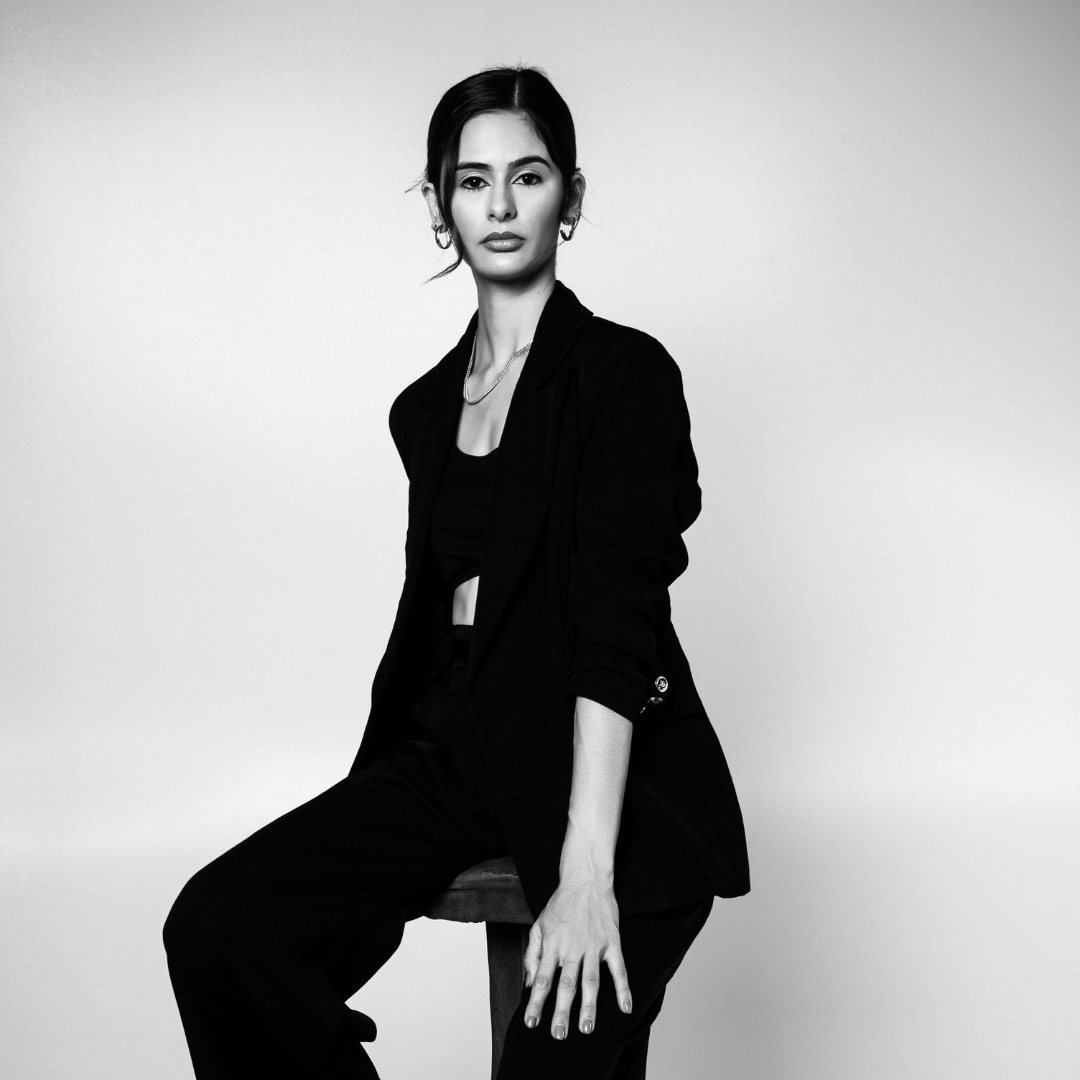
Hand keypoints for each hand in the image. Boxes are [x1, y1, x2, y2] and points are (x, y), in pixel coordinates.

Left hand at [522, 874, 631, 1037]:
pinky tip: (626, 1008)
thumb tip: (528, 983)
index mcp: (552, 944)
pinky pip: (618, 968)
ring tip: (586, 1028)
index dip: (536, 1001)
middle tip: (558, 1034)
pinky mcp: (612, 942)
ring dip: (589, 1005)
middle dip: (561, 1011)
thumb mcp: (540, 924)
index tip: (531, 1022)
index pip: (541, 978)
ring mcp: (593, 945)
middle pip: (565, 984)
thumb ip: (532, 954)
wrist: (586, 879)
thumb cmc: (561, 904)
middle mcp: (571, 947)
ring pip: (591, 980)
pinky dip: (623, 988)